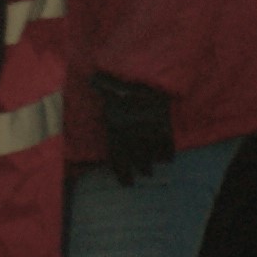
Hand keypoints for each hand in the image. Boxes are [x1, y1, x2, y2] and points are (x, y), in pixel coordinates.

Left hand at [93, 71, 175, 185]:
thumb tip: (88, 84)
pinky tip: (167, 159)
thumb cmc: (120, 79)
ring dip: (152, 165)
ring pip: (151, 157)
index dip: (122, 173)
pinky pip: (167, 146)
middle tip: (143, 176)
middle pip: (137, 161)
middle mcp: (130, 135)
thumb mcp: (105, 88)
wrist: (142, 73)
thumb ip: (98, 93)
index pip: (118, 159)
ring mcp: (148, 132)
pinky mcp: (164, 126)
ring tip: (152, 171)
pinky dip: (167, 155)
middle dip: (141, 170)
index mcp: (114, 128)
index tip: (127, 183)